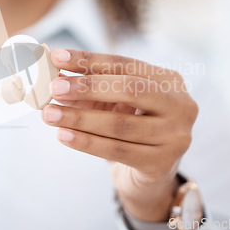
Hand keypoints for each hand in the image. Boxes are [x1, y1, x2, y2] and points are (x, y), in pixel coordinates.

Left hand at [41, 49, 198, 221]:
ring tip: (50, 114)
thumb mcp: (113, 102)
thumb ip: (90, 88)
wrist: (149, 172)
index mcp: (169, 80)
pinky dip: (86, 142)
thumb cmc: (129, 126)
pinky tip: (63, 135)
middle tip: (54, 88)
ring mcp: (175, 136)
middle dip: (88, 87)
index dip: (89, 59)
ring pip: (120, 124)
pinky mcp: (162, 163)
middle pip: (130, 89)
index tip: (57, 57)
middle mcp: (180, 105)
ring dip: (79, 118)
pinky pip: (117, 150)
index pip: (124, 64)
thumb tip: (56, 77)